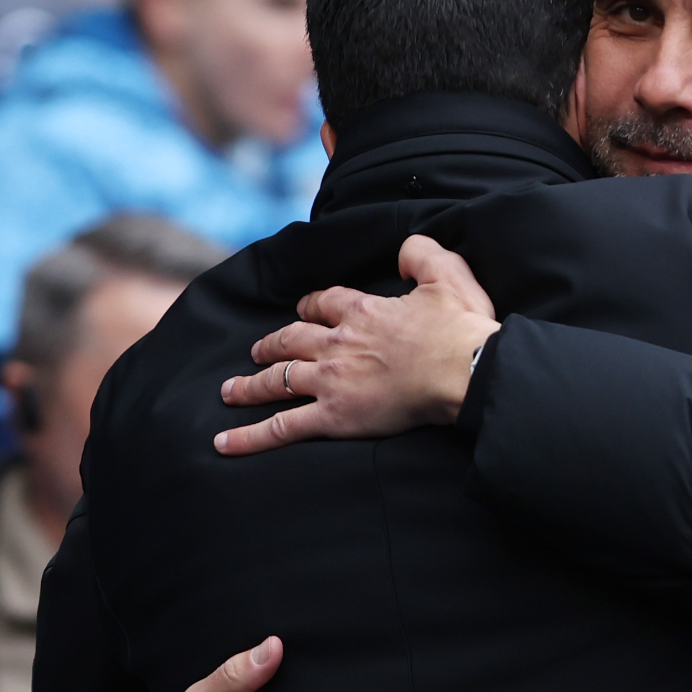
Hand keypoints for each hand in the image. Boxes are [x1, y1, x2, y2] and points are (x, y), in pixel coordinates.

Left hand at [214, 236, 501, 455]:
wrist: (465, 371)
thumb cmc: (461, 329)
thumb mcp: (447, 276)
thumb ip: (421, 255)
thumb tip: (405, 248)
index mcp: (362, 311)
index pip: (323, 304)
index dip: (310, 308)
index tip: (304, 312)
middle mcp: (338, 343)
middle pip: (290, 340)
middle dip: (270, 345)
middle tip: (257, 351)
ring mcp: (331, 381)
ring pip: (278, 380)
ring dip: (250, 385)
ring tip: (231, 390)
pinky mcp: (334, 417)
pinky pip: (283, 427)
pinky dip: (251, 436)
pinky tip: (226, 443)